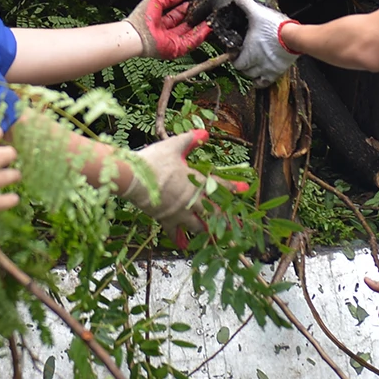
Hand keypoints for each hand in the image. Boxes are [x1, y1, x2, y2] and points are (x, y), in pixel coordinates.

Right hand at [119, 128, 242, 234]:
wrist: (134, 179)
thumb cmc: (154, 161)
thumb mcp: (173, 147)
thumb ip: (189, 140)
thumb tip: (204, 132)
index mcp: (196, 181)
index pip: (219, 185)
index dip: (232, 187)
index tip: (245, 189)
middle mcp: (191, 200)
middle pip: (214, 212)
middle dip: (228, 219)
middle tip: (241, 227)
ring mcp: (179, 212)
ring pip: (199, 225)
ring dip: (208, 231)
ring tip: (217, 237)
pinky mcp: (166, 220)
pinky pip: (175, 233)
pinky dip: (180, 240)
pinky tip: (184, 247)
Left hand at [127, 0, 211, 60]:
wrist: (137, 35)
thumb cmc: (140, 19)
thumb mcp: (155, 0)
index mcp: (160, 22)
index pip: (177, 15)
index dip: (186, 9)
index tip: (195, 3)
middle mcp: (167, 33)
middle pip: (185, 25)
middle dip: (196, 18)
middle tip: (205, 11)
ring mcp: (172, 42)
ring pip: (190, 34)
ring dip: (201, 27)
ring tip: (211, 19)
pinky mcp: (177, 49)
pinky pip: (192, 42)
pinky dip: (201, 35)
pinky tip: (208, 28)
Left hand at [229, 0, 299, 86]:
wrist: (295, 37)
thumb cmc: (275, 27)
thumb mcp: (257, 12)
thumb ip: (245, 3)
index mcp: (248, 52)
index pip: (235, 62)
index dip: (234, 57)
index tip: (235, 52)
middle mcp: (256, 63)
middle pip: (244, 70)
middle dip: (243, 64)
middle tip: (244, 57)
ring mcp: (267, 69)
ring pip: (254, 77)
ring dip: (252, 72)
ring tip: (253, 65)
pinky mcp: (278, 71)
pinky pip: (265, 82)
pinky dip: (261, 81)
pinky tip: (261, 76)